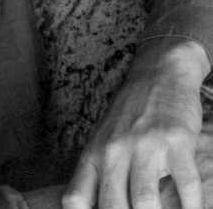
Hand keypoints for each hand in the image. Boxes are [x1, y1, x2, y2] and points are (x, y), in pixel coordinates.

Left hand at [61, 39, 209, 208]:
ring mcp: (145, 145)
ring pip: (145, 202)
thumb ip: (97, 174)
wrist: (158, 72)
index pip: (76, 198)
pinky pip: (187, 188)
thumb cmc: (129, 114)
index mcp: (94, 154)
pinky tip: (191, 208)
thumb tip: (90, 208)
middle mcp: (115, 150)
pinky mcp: (176, 142)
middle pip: (112, 207)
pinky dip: (191, 207)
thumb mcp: (103, 139)